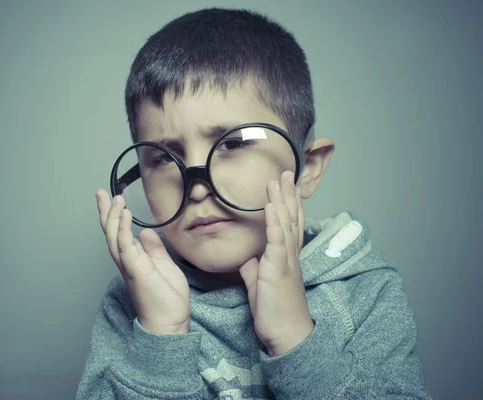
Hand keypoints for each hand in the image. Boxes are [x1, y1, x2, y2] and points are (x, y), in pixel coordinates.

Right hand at [96, 189, 190, 334]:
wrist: (169, 323)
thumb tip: (146, 233)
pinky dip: (124, 228)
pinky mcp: (135, 269)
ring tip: (116, 198)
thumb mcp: (164, 266)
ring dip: (114, 216)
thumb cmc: (167, 299)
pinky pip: (125, 246)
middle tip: (101, 192)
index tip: (112, 198)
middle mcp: (126, 261)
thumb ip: (154, 249)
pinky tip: (126, 214)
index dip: (114, 215)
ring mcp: (129, 265)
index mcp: (133, 259)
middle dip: (105, 211)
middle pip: (111, 232)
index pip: (120, 233)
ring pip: (114, 236)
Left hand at [238, 170, 313, 355]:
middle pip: (291, 218)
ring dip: (282, 199)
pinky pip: (277, 240)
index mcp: (286, 258)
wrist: (286, 334)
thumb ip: (254, 270)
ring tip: (279, 179)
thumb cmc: (275, 312)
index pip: (289, 225)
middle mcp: (290, 255)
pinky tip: (272, 205)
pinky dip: (275, 221)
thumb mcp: (260, 286)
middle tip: (287, 172)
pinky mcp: (278, 268)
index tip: (287, 187)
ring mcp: (286, 260)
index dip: (289, 204)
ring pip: (286, 223)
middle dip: (288, 194)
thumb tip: (247, 259)